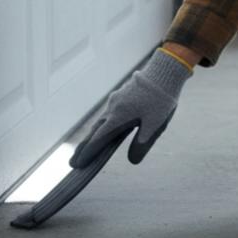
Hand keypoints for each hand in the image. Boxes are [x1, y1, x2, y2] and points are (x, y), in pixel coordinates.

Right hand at [69, 48, 191, 168]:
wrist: (164, 72)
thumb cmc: (161, 100)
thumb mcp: (155, 125)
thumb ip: (142, 144)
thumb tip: (132, 161)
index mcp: (118, 117)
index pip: (98, 139)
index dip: (88, 153)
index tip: (78, 165)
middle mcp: (112, 109)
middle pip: (94, 131)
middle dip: (84, 148)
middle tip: (73, 163)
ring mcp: (115, 100)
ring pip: (99, 121)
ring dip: (91, 136)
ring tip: (85, 149)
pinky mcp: (121, 96)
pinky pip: (106, 114)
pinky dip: (101, 126)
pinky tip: (103, 129)